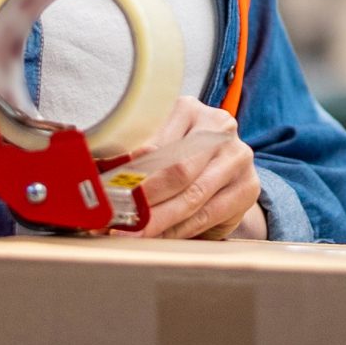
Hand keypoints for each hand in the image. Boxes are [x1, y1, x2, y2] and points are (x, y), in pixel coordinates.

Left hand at [110, 96, 265, 240]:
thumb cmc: (183, 155)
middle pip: (176, 170)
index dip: (128, 173)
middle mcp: (218, 126)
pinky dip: (181, 229)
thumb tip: (96, 181)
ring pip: (192, 196)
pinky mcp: (248, 186)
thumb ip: (135, 157)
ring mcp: (238, 155)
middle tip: (120, 220)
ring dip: (160, 220)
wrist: (227, 167)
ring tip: (136, 233)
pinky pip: (208, 214)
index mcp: (188, 108)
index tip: (107, 194)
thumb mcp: (160, 145)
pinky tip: (162, 236)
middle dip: (145, 200)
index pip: (154, 144)